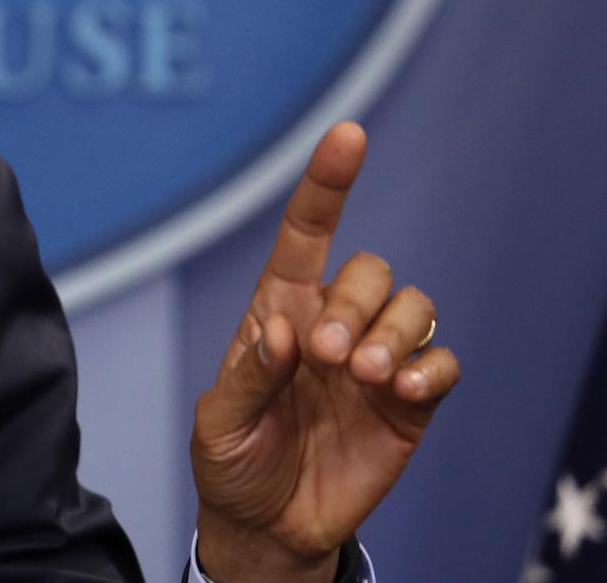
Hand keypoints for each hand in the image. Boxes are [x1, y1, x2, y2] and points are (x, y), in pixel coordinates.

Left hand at [189, 121, 461, 582]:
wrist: (268, 525)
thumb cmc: (233, 459)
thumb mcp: (217, 423)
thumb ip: (247, 377)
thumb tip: (283, 333)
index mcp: (278, 312)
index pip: (305, 235)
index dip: (327, 184)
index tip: (349, 134)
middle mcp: (332, 324)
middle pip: (369, 270)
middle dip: (356, 303)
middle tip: (330, 357)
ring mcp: (377, 360)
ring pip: (413, 305)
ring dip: (395, 332)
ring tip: (366, 377)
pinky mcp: (412, 401)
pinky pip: (443, 361)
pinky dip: (431, 368)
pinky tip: (402, 393)